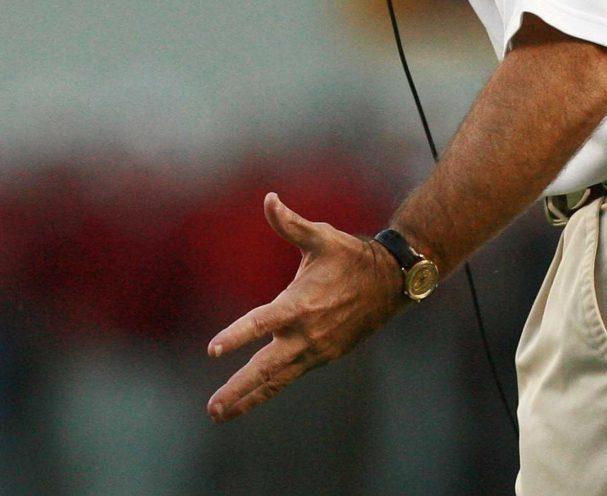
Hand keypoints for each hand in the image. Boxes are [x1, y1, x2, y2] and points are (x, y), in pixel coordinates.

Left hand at [206, 192, 403, 422]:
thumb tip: (269, 199)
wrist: (390, 282)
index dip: (236, 335)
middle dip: (238, 389)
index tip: (212, 350)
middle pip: (265, 368)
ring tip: (220, 413)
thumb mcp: (320, 236)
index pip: (260, 323)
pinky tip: (252, 398)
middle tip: (212, 408)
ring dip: (248, 398)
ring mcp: (315, 350)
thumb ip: (290, 223)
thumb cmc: (350, 256)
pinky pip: (289, 376)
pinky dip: (269, 389)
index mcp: (299, 304)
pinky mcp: (323, 356)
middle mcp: (305, 334)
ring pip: (276, 380)